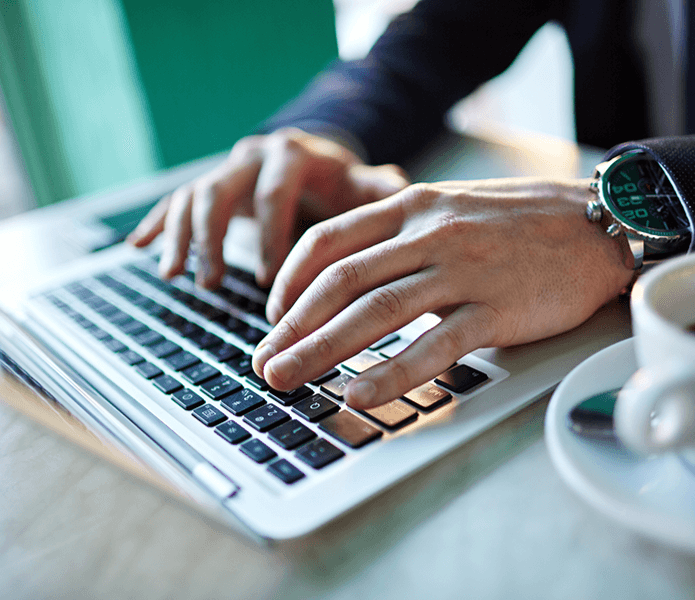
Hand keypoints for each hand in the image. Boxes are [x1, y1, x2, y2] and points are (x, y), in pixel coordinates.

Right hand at [127, 128, 408, 287]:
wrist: (315, 165)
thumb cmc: (343, 186)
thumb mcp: (363, 186)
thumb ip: (379, 190)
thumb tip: (401, 189)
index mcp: (291, 154)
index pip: (273, 192)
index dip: (267, 237)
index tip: (267, 281)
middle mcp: (251, 156)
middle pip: (220, 191)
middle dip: (213, 240)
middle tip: (210, 282)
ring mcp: (225, 170)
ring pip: (192, 197)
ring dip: (182, 237)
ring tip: (176, 275)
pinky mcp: (207, 186)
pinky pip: (174, 201)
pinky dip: (157, 224)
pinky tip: (139, 247)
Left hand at [252, 177, 634, 408]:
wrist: (597, 223)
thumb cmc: (518, 221)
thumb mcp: (447, 207)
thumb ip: (398, 232)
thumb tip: (349, 268)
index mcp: (409, 207)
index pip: (327, 241)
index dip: (288, 281)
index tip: (271, 315)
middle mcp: (427, 233)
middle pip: (338, 282)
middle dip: (290, 326)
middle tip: (262, 361)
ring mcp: (460, 269)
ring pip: (374, 311)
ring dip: (320, 349)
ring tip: (285, 379)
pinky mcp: (495, 308)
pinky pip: (434, 345)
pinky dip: (391, 372)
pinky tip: (359, 395)